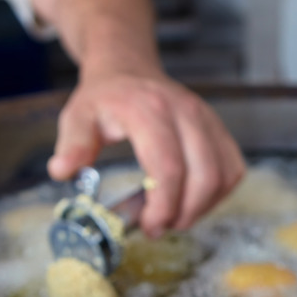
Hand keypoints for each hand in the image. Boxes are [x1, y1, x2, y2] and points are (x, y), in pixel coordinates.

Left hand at [48, 70, 244, 237]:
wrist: (128, 69)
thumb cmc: (104, 98)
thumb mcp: (77, 116)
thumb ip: (72, 144)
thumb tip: (63, 171)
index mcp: (150, 110)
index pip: (168, 167)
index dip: (163, 205)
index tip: (149, 226)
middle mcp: (186, 112)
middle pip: (204, 176)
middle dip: (185, 213)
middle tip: (161, 227)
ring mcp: (207, 119)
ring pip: (223, 175)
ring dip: (203, 207)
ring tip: (175, 217)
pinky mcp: (219, 129)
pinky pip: (233, 168)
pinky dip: (218, 193)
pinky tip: (193, 200)